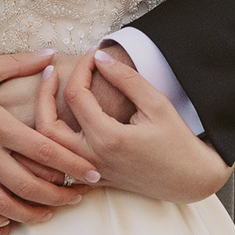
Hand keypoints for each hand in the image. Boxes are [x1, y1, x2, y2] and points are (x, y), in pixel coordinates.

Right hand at [0, 51, 99, 232]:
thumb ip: (17, 63)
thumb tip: (51, 55)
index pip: (44, 149)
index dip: (73, 164)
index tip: (95, 173)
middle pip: (29, 185)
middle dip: (59, 197)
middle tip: (79, 199)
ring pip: (3, 205)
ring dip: (30, 214)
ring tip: (48, 214)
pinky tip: (5, 222)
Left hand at [37, 50, 230, 203]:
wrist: (191, 180)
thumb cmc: (178, 142)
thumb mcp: (157, 104)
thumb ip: (126, 79)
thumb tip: (99, 56)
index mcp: (108, 138)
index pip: (77, 94)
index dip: (82, 68)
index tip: (92, 54)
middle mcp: (93, 158)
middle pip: (47, 125)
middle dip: (43, 93)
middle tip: (51, 71)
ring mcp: (91, 173)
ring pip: (49, 149)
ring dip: (42, 119)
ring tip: (50, 94)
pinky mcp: (94, 180)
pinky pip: (60, 163)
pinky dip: (52, 142)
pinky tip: (58, 120)